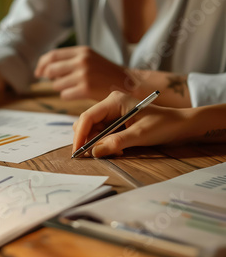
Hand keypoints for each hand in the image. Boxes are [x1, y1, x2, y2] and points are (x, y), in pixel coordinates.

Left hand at [34, 46, 130, 100]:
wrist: (127, 83)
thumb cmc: (105, 73)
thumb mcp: (90, 58)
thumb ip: (70, 60)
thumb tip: (45, 69)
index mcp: (81, 51)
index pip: (52, 55)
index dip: (42, 64)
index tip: (38, 72)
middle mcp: (81, 61)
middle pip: (51, 70)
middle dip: (50, 78)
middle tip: (56, 82)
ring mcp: (83, 75)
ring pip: (57, 84)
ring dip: (61, 88)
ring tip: (74, 87)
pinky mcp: (86, 89)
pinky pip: (65, 95)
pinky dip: (68, 96)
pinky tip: (78, 94)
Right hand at [73, 91, 187, 157]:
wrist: (179, 125)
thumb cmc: (163, 125)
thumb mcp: (140, 135)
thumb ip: (116, 143)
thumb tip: (94, 152)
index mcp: (114, 101)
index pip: (88, 117)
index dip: (80, 135)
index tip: (77, 151)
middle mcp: (109, 105)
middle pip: (86, 124)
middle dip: (88, 140)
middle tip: (98, 154)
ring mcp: (111, 114)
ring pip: (92, 131)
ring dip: (98, 144)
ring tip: (116, 151)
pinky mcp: (114, 123)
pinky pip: (101, 135)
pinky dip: (105, 144)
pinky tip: (118, 149)